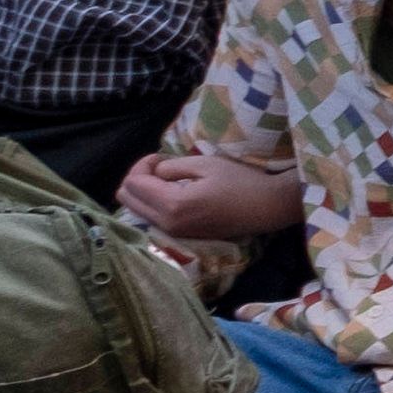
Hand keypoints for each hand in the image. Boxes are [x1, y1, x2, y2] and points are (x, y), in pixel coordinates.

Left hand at [120, 147, 303, 241]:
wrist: (266, 208)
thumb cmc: (240, 182)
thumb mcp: (204, 164)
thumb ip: (171, 167)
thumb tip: (155, 172)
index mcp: (172, 205)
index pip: (133, 183)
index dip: (142, 164)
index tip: (163, 157)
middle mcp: (167, 223)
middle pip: (126, 198)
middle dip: (137, 178)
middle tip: (161, 168)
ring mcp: (174, 233)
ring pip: (136, 209)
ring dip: (145, 191)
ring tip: (169, 179)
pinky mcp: (181, 236)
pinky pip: (151, 217)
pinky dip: (153, 203)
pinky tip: (175, 193)